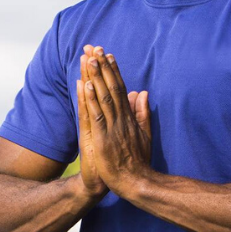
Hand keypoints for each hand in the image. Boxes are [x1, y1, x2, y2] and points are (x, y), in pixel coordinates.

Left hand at [79, 46, 152, 194]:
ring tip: (90, 59)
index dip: (113, 71)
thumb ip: (143, 113)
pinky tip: (85, 86)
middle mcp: (121, 119)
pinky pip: (96, 116)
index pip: (121, 89)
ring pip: (103, 97)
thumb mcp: (145, 134)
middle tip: (95, 48)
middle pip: (112, 88)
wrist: (136, 183)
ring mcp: (112, 128)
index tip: (107, 54)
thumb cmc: (138, 162)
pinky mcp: (103, 138)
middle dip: (103, 67)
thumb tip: (143, 92)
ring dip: (96, 77)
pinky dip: (91, 100)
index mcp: (129, 117)